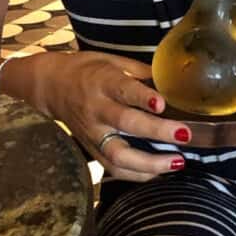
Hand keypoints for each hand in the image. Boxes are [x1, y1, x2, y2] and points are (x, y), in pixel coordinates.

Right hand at [41, 51, 189, 181]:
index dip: (142, 98)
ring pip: (118, 155)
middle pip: (125, 124)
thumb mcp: (111, 60)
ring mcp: (92, 132)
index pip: (123, 90)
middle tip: (184, 135)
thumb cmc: (86, 69)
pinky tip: (158, 172)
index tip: (162, 104)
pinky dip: (136, 174)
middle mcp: (96, 108)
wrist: (51, 85)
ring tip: (176, 162)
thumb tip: (171, 80)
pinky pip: (112, 168)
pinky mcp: (90, 149)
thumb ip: (140, 71)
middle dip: (157, 132)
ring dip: (149, 162)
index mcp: (102, 81)